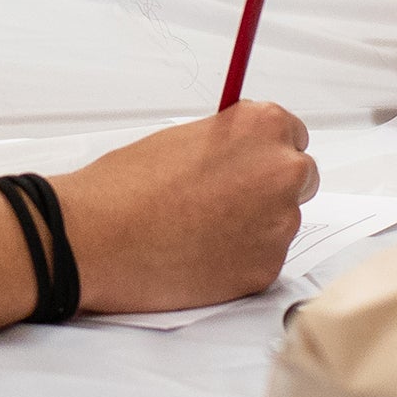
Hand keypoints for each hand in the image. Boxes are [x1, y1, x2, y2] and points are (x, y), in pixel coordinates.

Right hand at [50, 102, 317, 315]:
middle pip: (299, 178)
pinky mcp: (266, 270)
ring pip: (281, 222)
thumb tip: (245, 154)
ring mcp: (279, 224)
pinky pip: (264, 260)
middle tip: (226, 199)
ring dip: (255, 225)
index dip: (266, 150)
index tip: (249, 162)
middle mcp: (282, 171)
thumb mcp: (184, 137)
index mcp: (262, 126)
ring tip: (200, 229)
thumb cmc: (127, 185)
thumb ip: (229, 141)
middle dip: (270, 187)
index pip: (293, 134)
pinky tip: (200, 254)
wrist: (98, 237)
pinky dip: (240, 259)